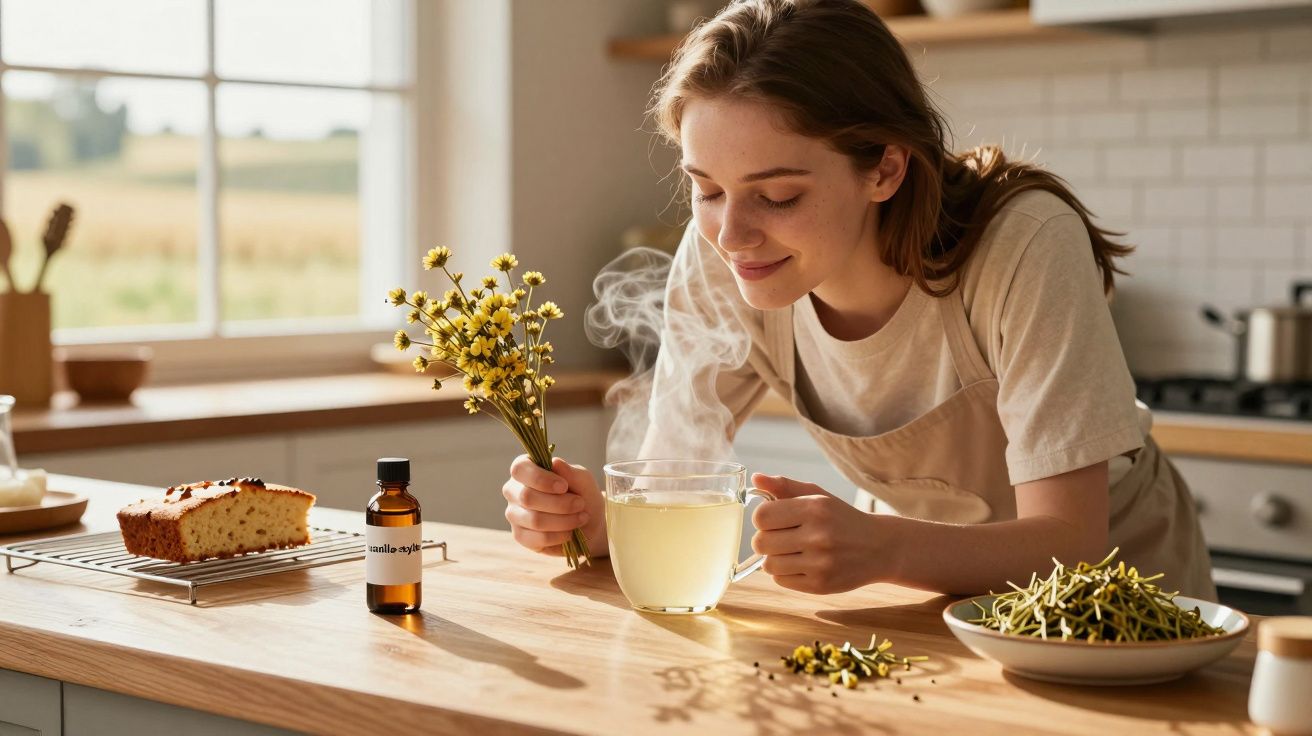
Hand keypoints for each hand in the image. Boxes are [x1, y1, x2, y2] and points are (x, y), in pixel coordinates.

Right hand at [503, 455, 606, 556]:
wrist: (588, 524)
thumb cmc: (581, 495)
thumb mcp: (583, 480)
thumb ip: (570, 472)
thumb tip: (555, 463)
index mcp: (525, 469)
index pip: (520, 469)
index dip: (541, 478)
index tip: (564, 486)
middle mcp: (514, 491)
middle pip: (527, 497)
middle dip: (560, 503)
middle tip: (580, 504)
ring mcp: (514, 514)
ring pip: (534, 520)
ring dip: (564, 520)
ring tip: (581, 518)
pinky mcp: (520, 536)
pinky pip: (537, 539)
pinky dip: (559, 536)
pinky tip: (570, 533)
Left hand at [750, 474, 886, 594]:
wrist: (880, 548)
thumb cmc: (842, 519)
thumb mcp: (818, 496)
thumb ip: (785, 487)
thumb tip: (756, 479)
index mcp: (815, 508)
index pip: (762, 516)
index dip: (763, 519)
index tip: (774, 520)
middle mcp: (818, 536)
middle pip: (760, 542)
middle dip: (767, 539)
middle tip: (783, 537)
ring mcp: (820, 563)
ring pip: (768, 564)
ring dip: (775, 558)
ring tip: (793, 552)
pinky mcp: (820, 585)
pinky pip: (780, 580)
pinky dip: (786, 573)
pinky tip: (803, 565)